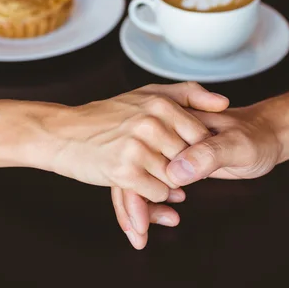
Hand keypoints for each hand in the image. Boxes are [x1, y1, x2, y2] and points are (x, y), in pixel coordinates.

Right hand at [36, 82, 228, 201]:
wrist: (64, 133)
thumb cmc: (107, 116)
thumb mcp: (147, 95)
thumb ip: (189, 95)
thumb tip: (224, 102)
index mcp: (160, 102)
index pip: (201, 136)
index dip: (194, 150)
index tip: (177, 150)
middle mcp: (151, 122)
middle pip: (189, 160)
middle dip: (179, 168)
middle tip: (156, 162)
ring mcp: (137, 147)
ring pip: (175, 179)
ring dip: (164, 182)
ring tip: (143, 169)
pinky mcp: (123, 171)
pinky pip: (157, 193)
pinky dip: (150, 193)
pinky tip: (136, 179)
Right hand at [113, 106, 283, 248]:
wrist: (266, 133)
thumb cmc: (255, 136)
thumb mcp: (237, 144)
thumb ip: (209, 154)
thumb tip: (175, 172)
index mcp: (169, 117)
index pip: (141, 156)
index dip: (138, 190)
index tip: (139, 221)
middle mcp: (160, 129)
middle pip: (133, 169)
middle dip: (132, 206)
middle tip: (140, 236)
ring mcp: (163, 145)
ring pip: (137, 178)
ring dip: (136, 209)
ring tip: (143, 236)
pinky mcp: (171, 159)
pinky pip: (149, 182)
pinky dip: (148, 204)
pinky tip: (159, 219)